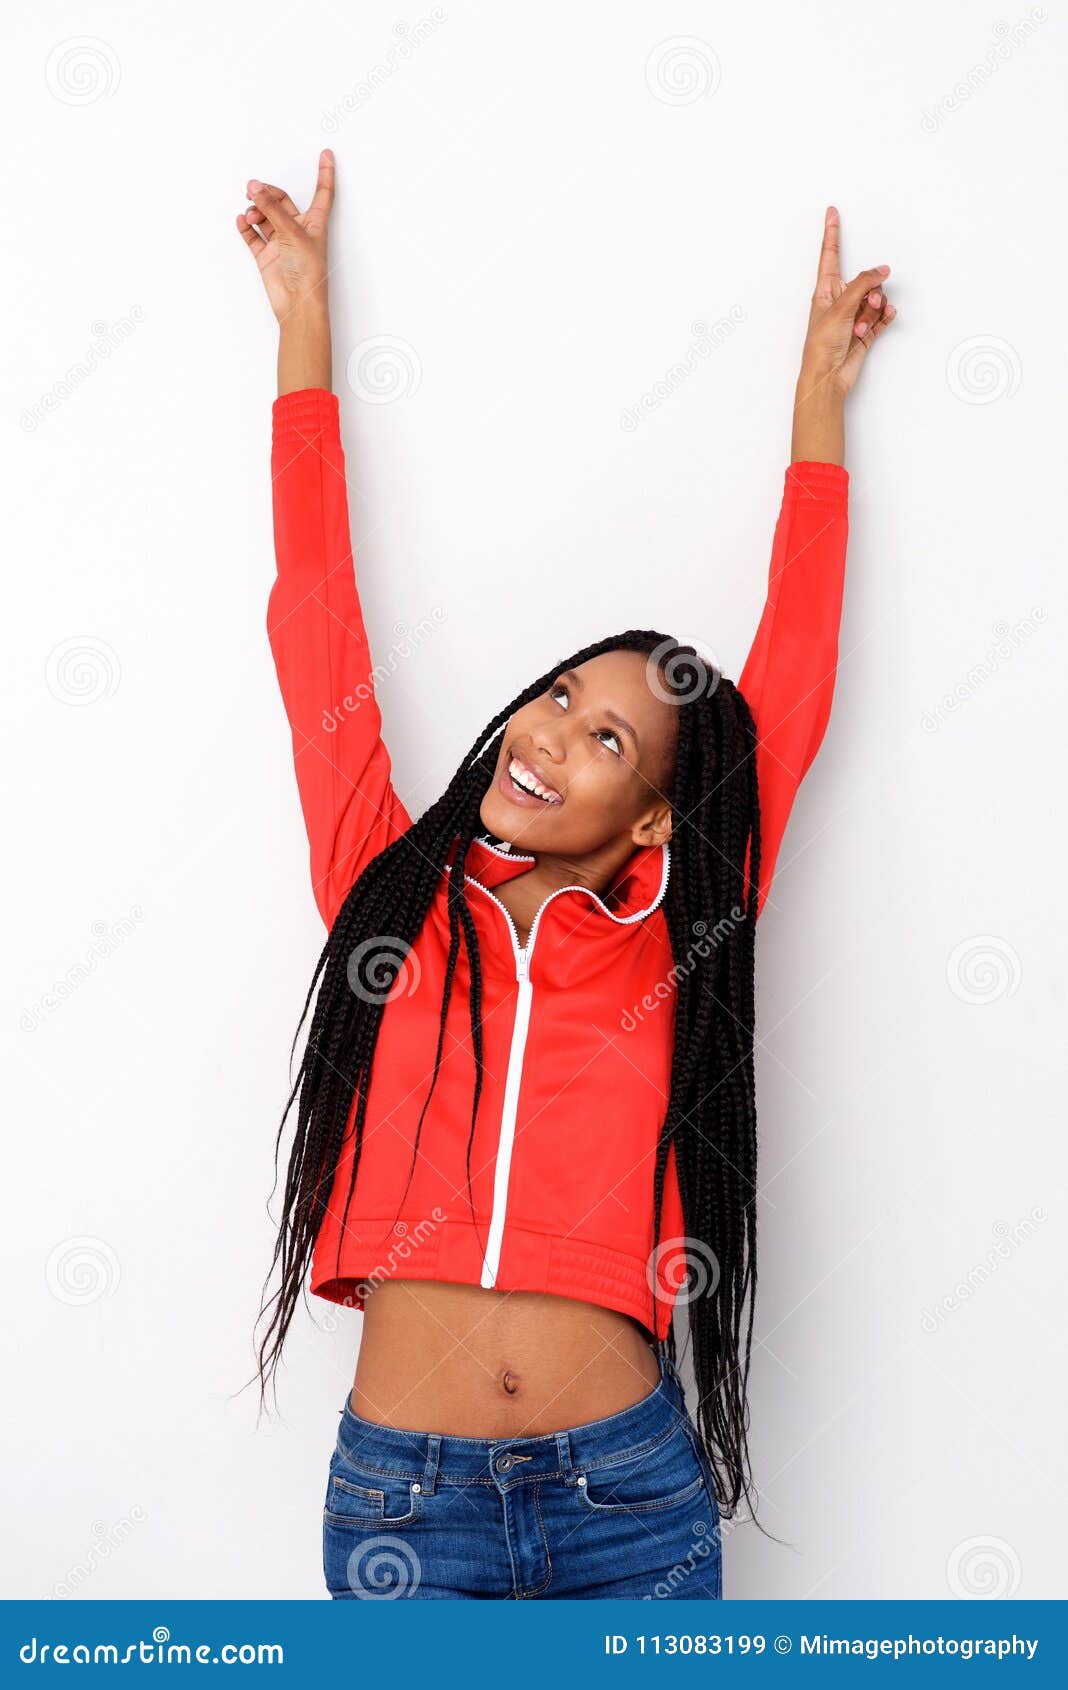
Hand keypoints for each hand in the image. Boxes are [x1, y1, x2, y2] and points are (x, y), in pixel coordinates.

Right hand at [237, 150, 334, 324]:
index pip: (323, 192)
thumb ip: (271, 207)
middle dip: (267, 193)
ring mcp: (282, 242)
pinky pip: (254, 235)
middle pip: (282, 201)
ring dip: (255, 209)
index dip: (325, 173)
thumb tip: (254, 187)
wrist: (297, 304)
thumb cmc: (307, 273)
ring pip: (265, 216)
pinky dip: (246, 227)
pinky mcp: (267, 255)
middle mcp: (298, 230)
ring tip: (250, 212)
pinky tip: (242, 221)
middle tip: (253, 189)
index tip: (326, 154)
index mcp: (315, 223)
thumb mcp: (292, 232)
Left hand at [799, 206, 895, 400]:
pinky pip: (882, 316)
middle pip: (865, 280)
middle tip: (865, 306)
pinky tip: (883, 320)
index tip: (832, 211)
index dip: (831, 233)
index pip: (830, 254)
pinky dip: (884, 318)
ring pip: (876, 299)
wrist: (827, 378)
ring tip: (861, 327)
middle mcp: (839, 300)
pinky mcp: (865, 332)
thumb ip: (863, 284)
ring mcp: (853, 316)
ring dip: (873, 312)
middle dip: (871, 291)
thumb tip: (882, 270)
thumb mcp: (840, 307)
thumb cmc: (822, 345)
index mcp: (825, 290)